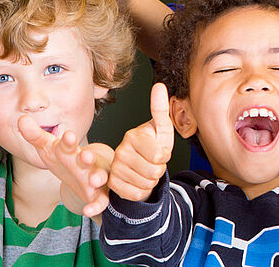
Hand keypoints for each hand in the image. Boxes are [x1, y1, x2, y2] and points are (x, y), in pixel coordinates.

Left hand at [20, 115, 112, 216]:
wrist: (89, 175)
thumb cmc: (67, 159)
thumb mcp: (49, 149)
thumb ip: (35, 136)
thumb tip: (21, 119)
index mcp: (72, 151)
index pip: (70, 145)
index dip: (69, 142)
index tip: (68, 136)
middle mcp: (86, 163)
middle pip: (88, 159)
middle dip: (87, 157)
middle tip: (85, 156)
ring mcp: (94, 178)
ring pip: (99, 177)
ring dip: (98, 178)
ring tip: (94, 180)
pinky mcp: (98, 195)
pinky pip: (100, 201)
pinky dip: (96, 206)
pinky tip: (88, 211)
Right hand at [109, 83, 174, 200]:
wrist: (140, 166)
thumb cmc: (154, 146)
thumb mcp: (162, 129)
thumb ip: (160, 109)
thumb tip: (159, 85)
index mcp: (133, 136)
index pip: (159, 155)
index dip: (165, 157)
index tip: (160, 151)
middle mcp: (120, 151)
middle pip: (154, 171)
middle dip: (159, 169)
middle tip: (152, 162)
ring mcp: (115, 168)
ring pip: (146, 183)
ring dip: (151, 180)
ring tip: (146, 170)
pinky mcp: (113, 184)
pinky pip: (136, 193)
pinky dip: (142, 191)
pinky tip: (137, 181)